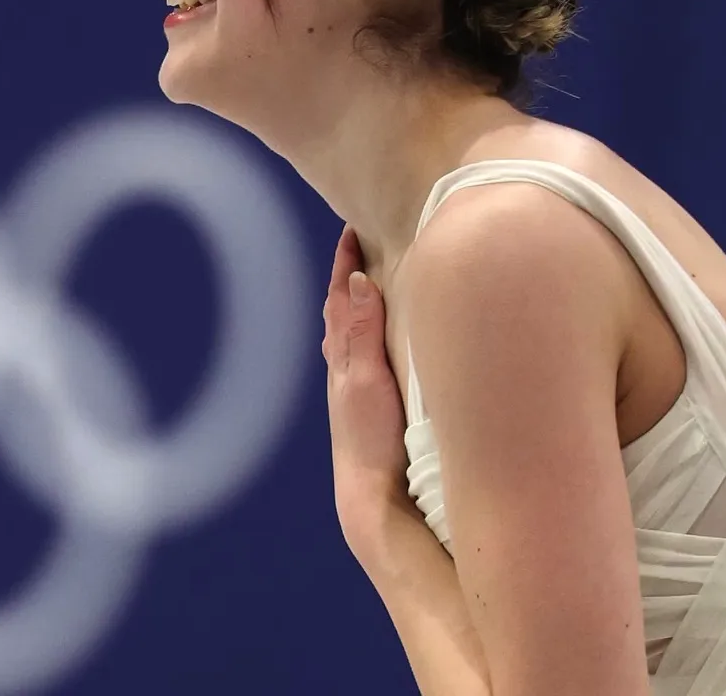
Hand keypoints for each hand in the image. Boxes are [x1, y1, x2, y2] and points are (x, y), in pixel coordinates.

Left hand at [322, 225, 414, 561]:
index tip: (351, 229)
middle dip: (352, 276)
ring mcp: (360, 390)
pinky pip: (371, 359)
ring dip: (362, 305)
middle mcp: (347, 369)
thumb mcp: (366, 380)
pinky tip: (384, 343)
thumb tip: (357, 281)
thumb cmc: (371, 440)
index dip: (346, 263)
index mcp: (345, 356)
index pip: (342, 298)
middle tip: (363, 242)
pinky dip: (373, 335)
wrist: (374, 497)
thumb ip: (362, 332)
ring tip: (373, 280)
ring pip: (356, 335)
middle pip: (344, 311)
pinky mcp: (376, 409)